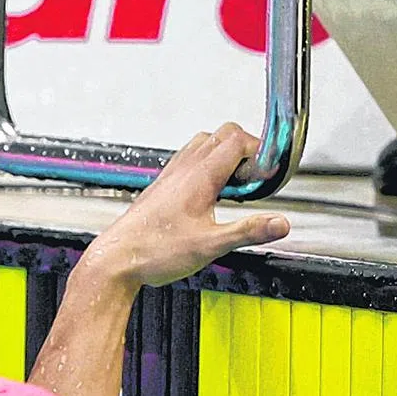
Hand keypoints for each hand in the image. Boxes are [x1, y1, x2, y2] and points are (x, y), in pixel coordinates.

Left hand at [85, 122, 290, 289]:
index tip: (268, 173)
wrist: (116, 260)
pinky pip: (189, 160)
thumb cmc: (154, 252)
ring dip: (225, 155)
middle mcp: (183, 169)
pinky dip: (206, 166)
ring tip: (234, 186)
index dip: (260, 151)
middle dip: (247, 149)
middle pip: (223, 134)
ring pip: (204, 144)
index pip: (238, 140)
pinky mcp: (162, 186)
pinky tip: (208, 195)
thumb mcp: (211, 245)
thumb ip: (248, 231)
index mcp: (199, 176)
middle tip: (254, 179)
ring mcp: (171, 175)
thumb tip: (280, 224)